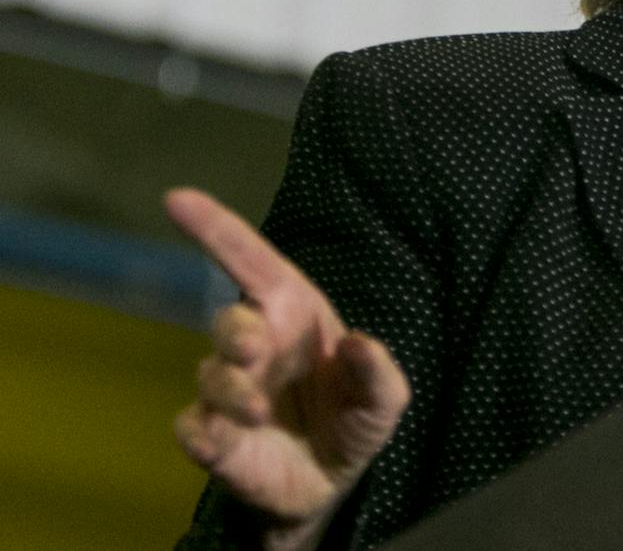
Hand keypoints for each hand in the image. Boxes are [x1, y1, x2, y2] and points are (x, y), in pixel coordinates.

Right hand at [166, 187, 409, 544]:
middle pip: (229, 321)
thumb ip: (379, 372)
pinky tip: (221, 443)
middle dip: (235, 331)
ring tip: (260, 413)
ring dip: (232, 392)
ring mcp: (229, 390)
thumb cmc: (357, 419)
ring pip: (210, 375)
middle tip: (255, 351)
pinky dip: (202, 434)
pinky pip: (190, 427)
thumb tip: (359, 343)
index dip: (216, 229)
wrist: (331, 481)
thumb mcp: (386, 400)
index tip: (177, 199)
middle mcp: (258, 344)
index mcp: (296, 315)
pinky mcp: (211, 435)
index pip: (252, 262)